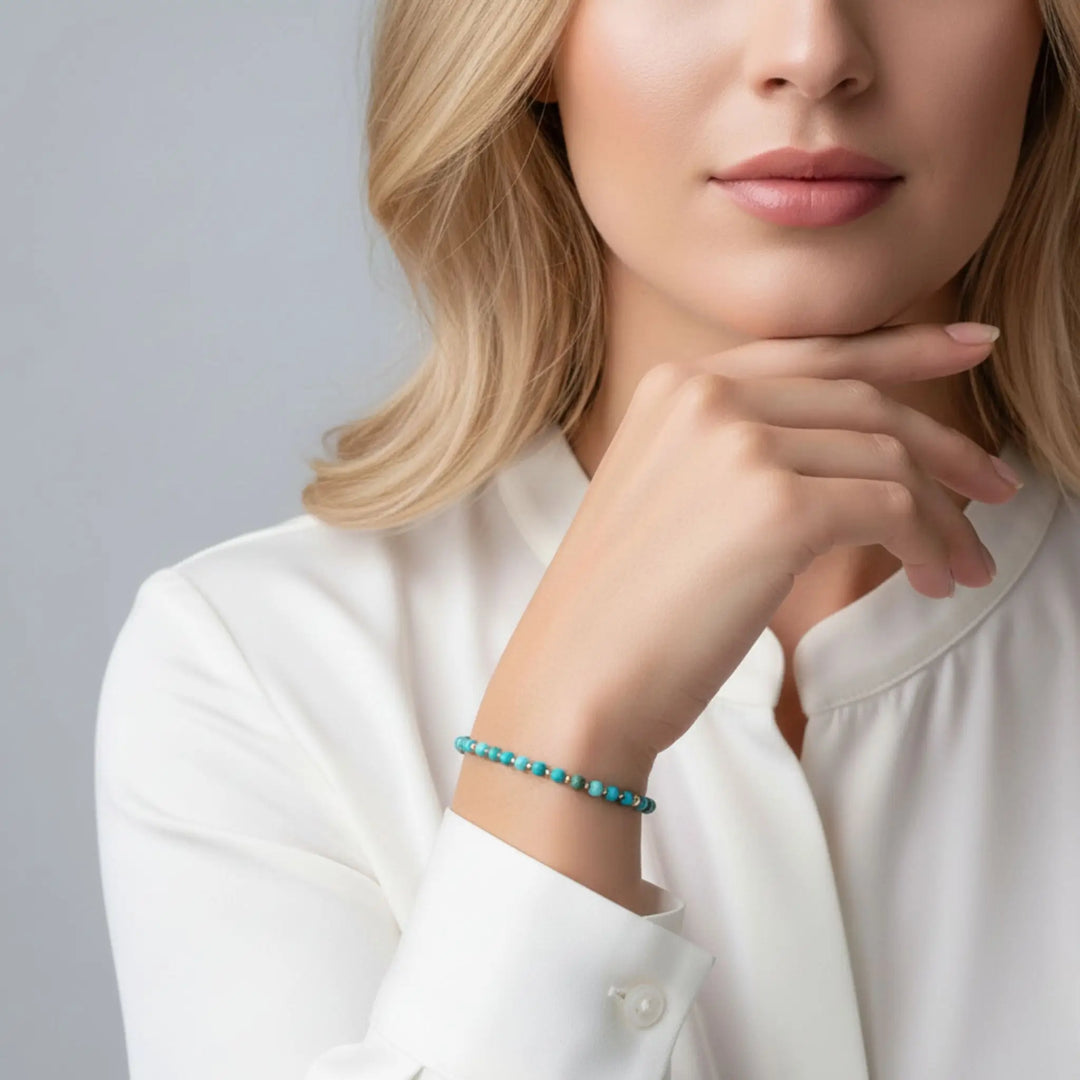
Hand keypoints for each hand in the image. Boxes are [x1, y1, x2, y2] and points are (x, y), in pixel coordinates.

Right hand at [481, 322, 1019, 768]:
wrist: (576, 679)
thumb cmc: (625, 609)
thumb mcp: (671, 497)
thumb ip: (739, 451)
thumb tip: (849, 458)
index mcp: (677, 385)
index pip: (815, 353)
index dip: (903, 349)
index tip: (969, 351)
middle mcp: (707, 396)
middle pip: (864, 401)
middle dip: (945, 445)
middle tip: (995, 488)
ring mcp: (739, 444)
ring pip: (887, 458)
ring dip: (941, 514)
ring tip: (961, 564)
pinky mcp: (774, 505)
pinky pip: (890, 508)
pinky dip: (926, 542)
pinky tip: (927, 578)